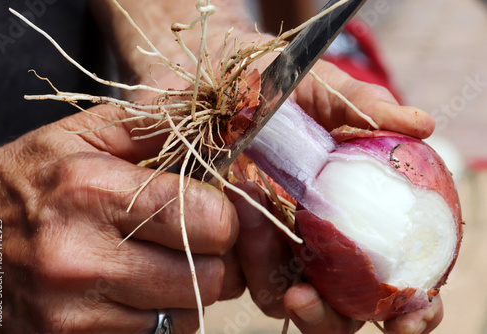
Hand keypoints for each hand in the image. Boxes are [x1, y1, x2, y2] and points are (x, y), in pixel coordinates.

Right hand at [0, 104, 243, 332]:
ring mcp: (75, 315)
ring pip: (190, 315)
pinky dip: (163, 318)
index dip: (224, 216)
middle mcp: (82, 259)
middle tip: (191, 240)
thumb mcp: (77, 137)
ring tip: (157, 264)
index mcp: (91, 191)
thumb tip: (211, 113)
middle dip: (212, 258)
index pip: (206, 219)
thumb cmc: (24, 185)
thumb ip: (148, 122)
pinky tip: (137, 293)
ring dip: (187, 291)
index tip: (211, 211)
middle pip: (207, 276)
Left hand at [232, 59, 440, 333]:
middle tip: (305, 298)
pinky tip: (239, 202)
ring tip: (254, 208)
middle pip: (339, 307)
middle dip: (329, 318)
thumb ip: (367, 107)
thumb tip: (423, 125)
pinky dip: (242, 252)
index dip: (411, 306)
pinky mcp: (235, 241)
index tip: (409, 316)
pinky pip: (239, 273)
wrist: (222, 80)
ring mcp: (276, 244)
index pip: (394, 277)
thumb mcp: (322, 89)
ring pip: (283, 297)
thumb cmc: (277, 84)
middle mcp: (320, 240)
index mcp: (357, 215)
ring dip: (270, 271)